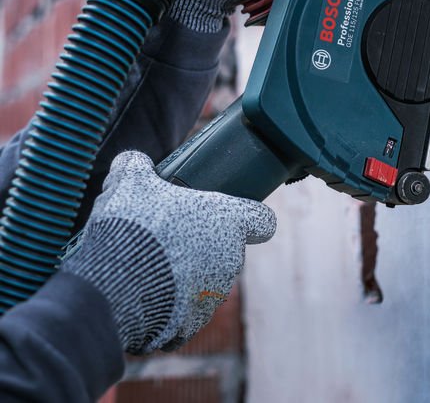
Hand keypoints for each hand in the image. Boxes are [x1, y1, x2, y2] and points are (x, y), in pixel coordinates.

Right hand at [62, 151, 275, 353]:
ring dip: (184, 276)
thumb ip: (137, 167)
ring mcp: (214, 295)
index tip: (232, 218)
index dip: (249, 218)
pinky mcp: (192, 324)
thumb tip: (133, 161)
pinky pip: (184, 313)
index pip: (262, 221)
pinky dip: (168, 307)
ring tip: (145, 268)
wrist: (112, 287)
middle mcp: (230, 260)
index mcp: (229, 223)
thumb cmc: (132, 228)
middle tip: (166, 239)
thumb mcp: (129, 183)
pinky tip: (142, 295)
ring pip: (206, 282)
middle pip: (226, 251)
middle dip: (201, 245)